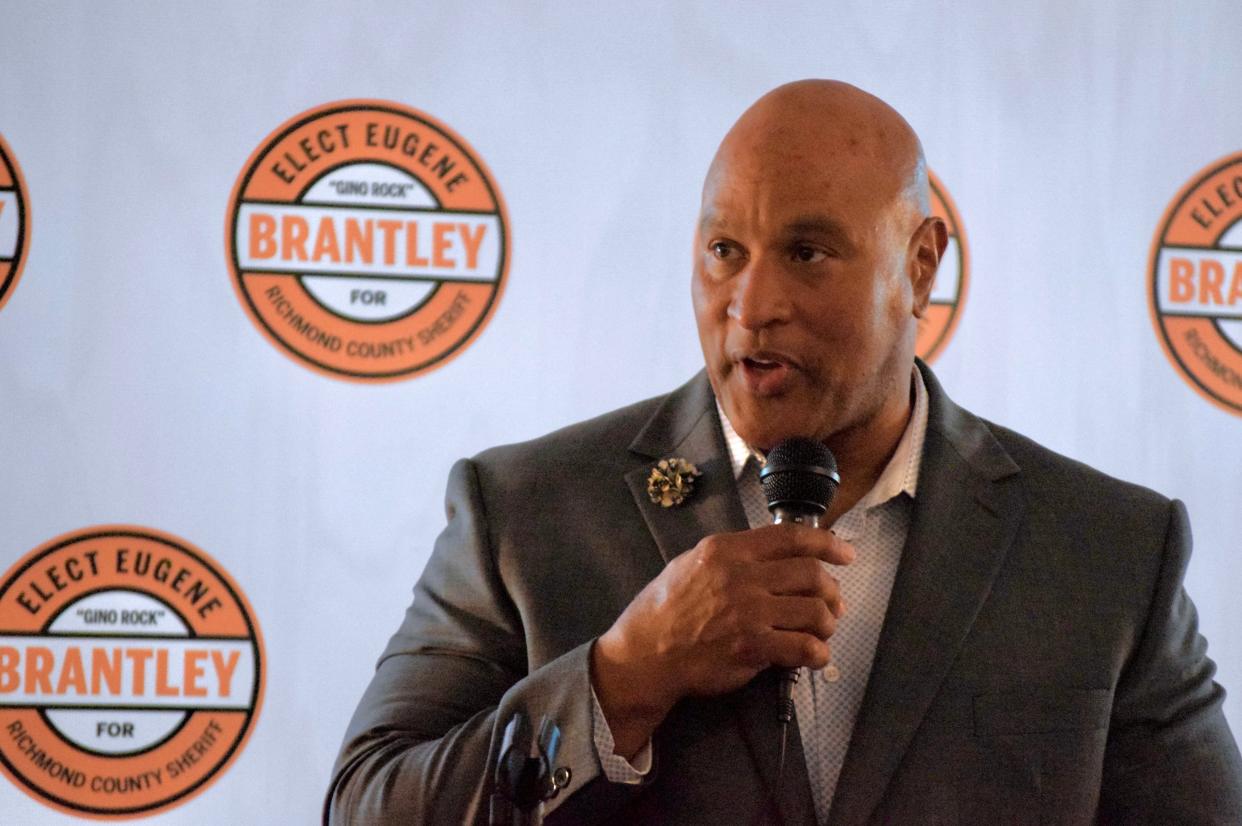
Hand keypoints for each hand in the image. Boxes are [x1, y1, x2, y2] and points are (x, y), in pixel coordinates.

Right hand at [590, 523, 853, 757]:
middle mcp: (741, 576)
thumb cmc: (665, 607)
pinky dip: (818, 653)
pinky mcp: (752, 646)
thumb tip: (773, 553)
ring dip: (827, 623)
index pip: (791, 537)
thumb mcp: (692, 562)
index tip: (845, 553)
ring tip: (821, 631)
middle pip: (811, 574)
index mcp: (728, 549)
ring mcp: (748, 612)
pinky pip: (804, 647)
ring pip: (815, 611)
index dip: (827, 544)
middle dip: (832, 590)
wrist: (646, 652)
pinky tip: (814, 655)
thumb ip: (733, 555)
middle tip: (833, 604)